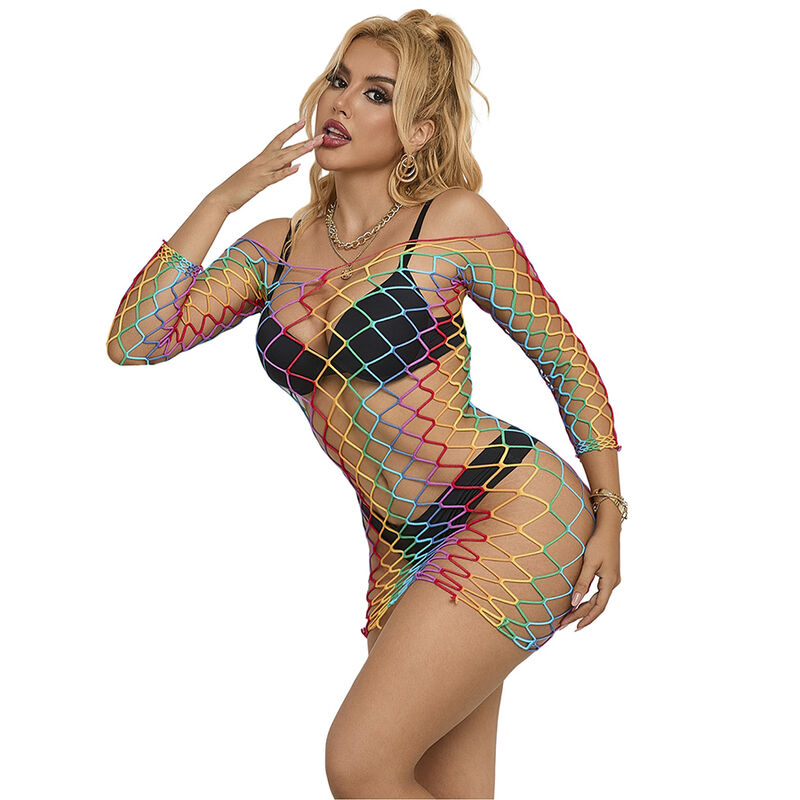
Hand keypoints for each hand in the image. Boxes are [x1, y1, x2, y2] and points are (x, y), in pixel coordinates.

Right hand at [208, 119, 322, 213]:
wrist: (224, 196)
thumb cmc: (241, 187)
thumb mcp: (260, 175)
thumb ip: (276, 168)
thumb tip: (291, 163)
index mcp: (262, 158)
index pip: (278, 139)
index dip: (290, 130)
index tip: (303, 122)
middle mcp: (263, 161)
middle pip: (286, 148)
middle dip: (304, 142)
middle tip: (320, 136)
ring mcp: (262, 171)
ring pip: (283, 158)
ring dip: (299, 151)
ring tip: (313, 145)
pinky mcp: (260, 182)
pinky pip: (275, 176)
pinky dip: (286, 171)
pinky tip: (297, 167)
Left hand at [557, 511, 621, 630]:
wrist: (609, 527)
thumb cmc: (598, 542)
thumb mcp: (589, 563)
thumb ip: (582, 582)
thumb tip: (573, 602)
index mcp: (610, 582)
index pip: (598, 607)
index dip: (587, 618)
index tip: (575, 627)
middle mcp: (613, 583)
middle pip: (596, 605)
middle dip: (580, 615)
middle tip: (563, 625)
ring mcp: (611, 579)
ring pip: (596, 600)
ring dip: (582, 609)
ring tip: (567, 618)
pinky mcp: (607, 574)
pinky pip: (596, 592)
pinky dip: (586, 599)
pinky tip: (576, 603)